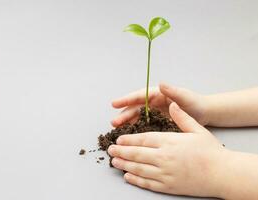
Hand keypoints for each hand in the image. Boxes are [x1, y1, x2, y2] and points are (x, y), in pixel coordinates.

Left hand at [107, 103, 227, 197]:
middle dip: (120, 151)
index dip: (128, 139)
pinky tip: (128, 176)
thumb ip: (181, 117)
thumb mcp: (197, 129)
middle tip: (110, 149)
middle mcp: (164, 157)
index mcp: (169, 141)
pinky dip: (135, 179)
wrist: (222, 173)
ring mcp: (165, 173)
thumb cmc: (211, 151)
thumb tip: (172, 104)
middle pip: (136, 153)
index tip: (118, 138)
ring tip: (114, 161)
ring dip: (124, 164)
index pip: (142, 139)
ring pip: (138, 168)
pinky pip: (147, 183)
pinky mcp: (168, 186)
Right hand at [111, 82, 209, 126]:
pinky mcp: (156, 123)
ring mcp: (153, 113)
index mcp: (157, 94)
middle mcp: (152, 103)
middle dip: (123, 115)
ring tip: (117, 131)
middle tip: (114, 123)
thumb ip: (173, 91)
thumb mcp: (184, 96)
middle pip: (134, 109)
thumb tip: (161, 83)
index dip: (126, 100)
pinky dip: (134, 130)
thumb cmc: (195, 103)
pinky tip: (128, 137)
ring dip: (126, 124)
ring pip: (136, 118)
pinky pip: (142, 126)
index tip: (115, 103)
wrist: (205, 114)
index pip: (138, 96)